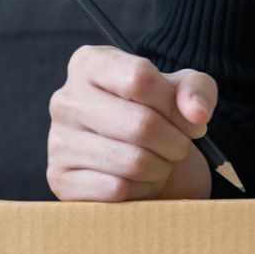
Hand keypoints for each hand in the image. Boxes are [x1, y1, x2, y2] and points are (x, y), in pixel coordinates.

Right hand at [47, 46, 217, 201]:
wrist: (137, 154)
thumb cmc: (159, 114)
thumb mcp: (184, 90)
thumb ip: (197, 90)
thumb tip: (196, 114)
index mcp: (91, 64)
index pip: (140, 78)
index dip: (176, 105)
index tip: (190, 119)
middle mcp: (66, 99)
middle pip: (142, 125)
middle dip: (176, 142)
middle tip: (179, 145)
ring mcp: (58, 140)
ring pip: (134, 162)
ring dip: (162, 167)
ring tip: (160, 160)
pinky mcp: (61, 179)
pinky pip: (118, 190)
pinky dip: (141, 189)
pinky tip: (139, 179)